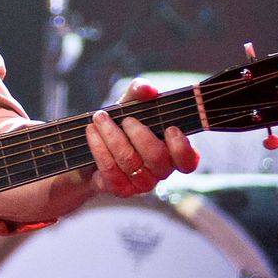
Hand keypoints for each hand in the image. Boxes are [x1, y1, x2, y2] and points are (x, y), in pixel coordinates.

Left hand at [84, 78, 199, 197]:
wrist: (89, 148)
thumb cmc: (119, 125)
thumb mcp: (130, 104)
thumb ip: (140, 92)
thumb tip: (148, 89)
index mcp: (171, 151)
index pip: (188, 161)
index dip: (182, 148)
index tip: (171, 129)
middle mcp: (159, 170)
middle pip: (157, 158)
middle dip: (140, 135)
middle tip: (126, 119)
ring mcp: (140, 182)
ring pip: (130, 162)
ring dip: (113, 136)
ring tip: (100, 118)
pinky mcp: (119, 188)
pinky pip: (111, 170)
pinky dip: (99, 147)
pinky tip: (92, 133)